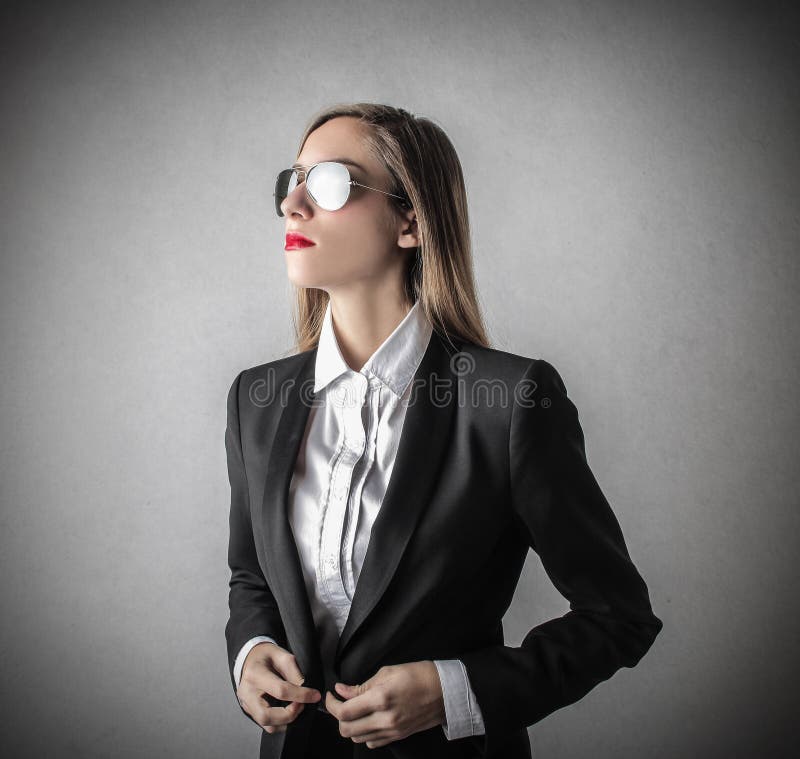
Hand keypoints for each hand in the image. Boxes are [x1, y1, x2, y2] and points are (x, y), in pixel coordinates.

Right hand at [236, 642, 320, 734]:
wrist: (250, 659)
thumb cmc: (266, 656)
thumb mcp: (282, 655)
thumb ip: (294, 672)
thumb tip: (306, 689)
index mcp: (255, 674)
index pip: (280, 690)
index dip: (300, 695)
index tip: (315, 695)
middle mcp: (247, 693)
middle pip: (266, 716)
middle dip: (289, 715)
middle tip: (302, 705)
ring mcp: (246, 704)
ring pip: (267, 725)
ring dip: (286, 721)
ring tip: (297, 707)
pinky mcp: (250, 712)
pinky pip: (267, 725)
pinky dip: (281, 723)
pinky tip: (289, 711)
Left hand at [325, 661, 444, 748]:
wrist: (445, 691)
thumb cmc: (418, 675)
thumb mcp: (388, 671)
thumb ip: (362, 685)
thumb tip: (342, 690)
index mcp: (381, 698)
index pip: (345, 711)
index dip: (331, 704)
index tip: (331, 695)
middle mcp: (385, 719)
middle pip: (347, 730)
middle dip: (337, 717)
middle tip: (339, 703)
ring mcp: (392, 731)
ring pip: (357, 738)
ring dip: (350, 725)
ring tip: (353, 710)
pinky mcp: (397, 737)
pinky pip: (372, 743)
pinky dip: (364, 734)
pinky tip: (368, 720)